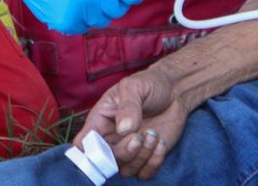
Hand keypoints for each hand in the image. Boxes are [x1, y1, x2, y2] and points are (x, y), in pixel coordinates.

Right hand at [74, 67, 188, 179]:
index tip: (104, 148)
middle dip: (123, 153)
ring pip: (126, 170)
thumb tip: (123, 129)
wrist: (174, 90)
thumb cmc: (149, 84)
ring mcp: (129, 150)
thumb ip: (128, 106)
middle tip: (138, 137)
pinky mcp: (147, 157)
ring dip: (141, 156)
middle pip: (105, 161)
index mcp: (100, 120)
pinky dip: (153, 163)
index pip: (83, 143)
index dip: (88, 152)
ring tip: (153, 134)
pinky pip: (145, 173)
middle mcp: (111, 139)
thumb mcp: (134, 87)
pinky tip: (160, 143)